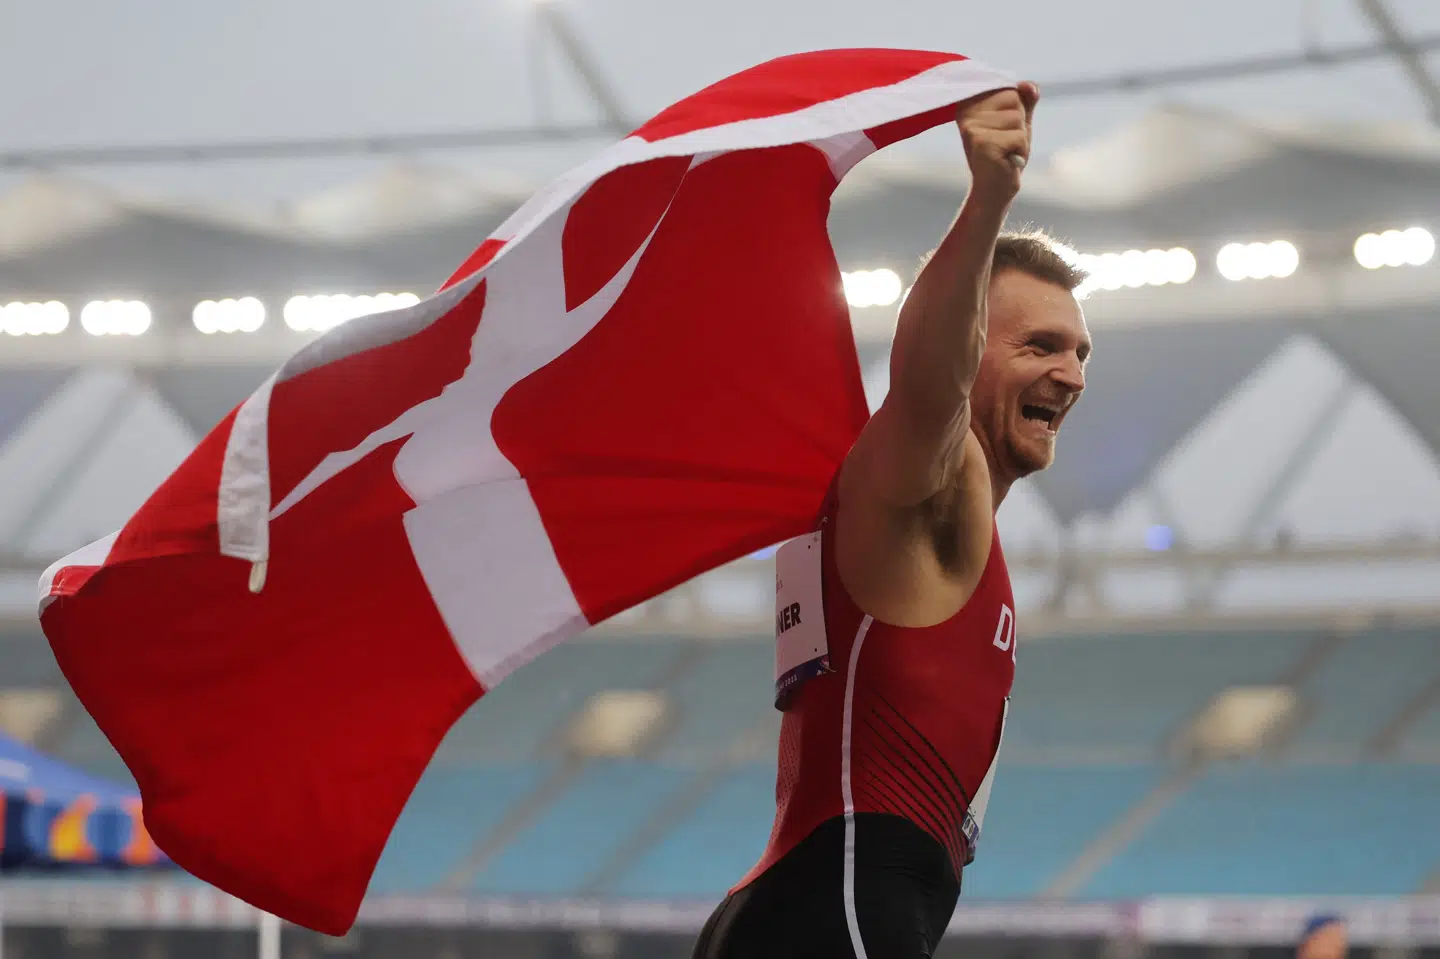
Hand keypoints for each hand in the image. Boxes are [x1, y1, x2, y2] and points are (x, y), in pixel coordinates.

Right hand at [956, 81, 1037, 207]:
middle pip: (1014, 99)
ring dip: (1019, 138)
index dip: (1016, 110)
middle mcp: (967, 112)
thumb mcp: (1017, 121)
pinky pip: (1019, 137)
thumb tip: (1027, 85)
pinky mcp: (982, 143)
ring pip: (1017, 118)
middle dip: (1019, 122)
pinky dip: (1019, 150)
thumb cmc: (1005, 153)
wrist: (995, 189)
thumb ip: (1024, 100)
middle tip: (1004, 141)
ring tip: (1005, 151)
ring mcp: (972, 127)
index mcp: (970, 103)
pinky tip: (1005, 160)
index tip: (1001, 128)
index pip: (1010, 89)